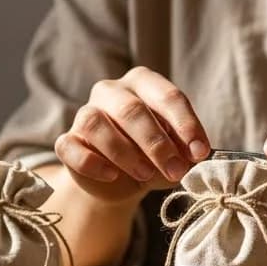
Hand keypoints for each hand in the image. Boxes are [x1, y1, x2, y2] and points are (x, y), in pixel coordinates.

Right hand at [54, 67, 211, 202]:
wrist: (120, 182)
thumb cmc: (152, 156)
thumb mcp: (175, 152)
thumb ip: (183, 151)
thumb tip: (191, 157)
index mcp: (143, 84)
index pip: (167, 96)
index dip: (185, 125)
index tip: (199, 153)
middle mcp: (111, 91)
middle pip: (131, 109)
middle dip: (157, 143)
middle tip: (175, 170)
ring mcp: (85, 114)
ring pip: (97, 124)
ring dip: (125, 153)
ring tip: (145, 175)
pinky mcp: (67, 141)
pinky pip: (71, 147)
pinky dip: (92, 163)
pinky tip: (112, 176)